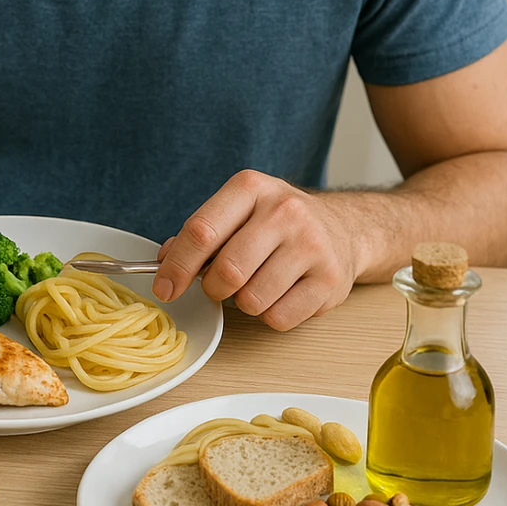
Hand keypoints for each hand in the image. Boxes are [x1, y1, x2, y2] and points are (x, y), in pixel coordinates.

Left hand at [152, 170, 359, 330]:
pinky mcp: (330, 279)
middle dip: (213, 289)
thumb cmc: (276, 224)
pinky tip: (282, 293)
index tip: (165, 289)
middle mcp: (285, 210)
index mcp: (251, 187)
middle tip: (220, 286)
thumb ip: (200, 234)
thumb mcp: (238, 211)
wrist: (343, 228)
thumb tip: (163, 263)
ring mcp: (312, 244)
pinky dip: (271, 315)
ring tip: (258, 283)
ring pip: (252, 300)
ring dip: (244, 303)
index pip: (202, 231)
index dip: (176, 267)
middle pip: (227, 271)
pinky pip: (279, 318)